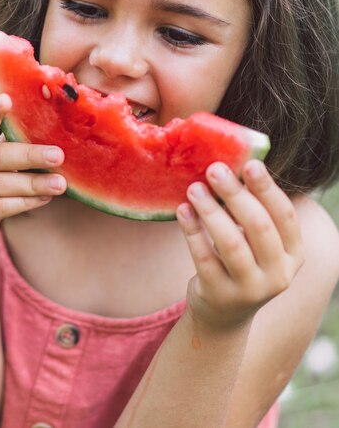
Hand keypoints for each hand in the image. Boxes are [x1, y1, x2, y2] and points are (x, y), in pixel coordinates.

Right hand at [0, 94, 65, 264]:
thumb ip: (8, 145)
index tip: (7, 100)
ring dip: (34, 183)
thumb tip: (51, 127)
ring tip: (60, 183)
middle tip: (58, 155)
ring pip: (0, 184)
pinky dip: (26, 202)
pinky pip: (0, 207)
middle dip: (30, 155)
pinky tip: (45, 199)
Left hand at [176, 160, 304, 331]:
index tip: (249, 163)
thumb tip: (230, 165)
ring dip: (210, 211)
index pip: (284, 216)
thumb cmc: (241, 262)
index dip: (267, 188)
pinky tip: (182, 210)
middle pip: (258, 226)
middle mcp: (278, 274)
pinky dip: (192, 231)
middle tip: (214, 169)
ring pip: (231, 244)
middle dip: (235, 194)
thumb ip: (252, 210)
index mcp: (293, 253)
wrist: (224, 313)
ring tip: (193, 188)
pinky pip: (204, 257)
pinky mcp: (220, 295)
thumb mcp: (255, 242)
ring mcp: (250, 289)